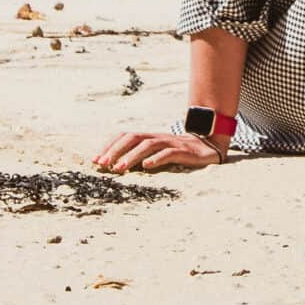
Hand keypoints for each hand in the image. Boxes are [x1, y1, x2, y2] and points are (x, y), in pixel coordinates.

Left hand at [92, 129, 225, 173]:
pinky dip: (156, 159)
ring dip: (131, 156)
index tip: (95, 160)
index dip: (109, 146)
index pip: (125, 136)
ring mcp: (170, 143)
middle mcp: (157, 137)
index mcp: (149, 137)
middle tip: (102, 164)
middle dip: (115, 151)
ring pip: (148, 145)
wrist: (208, 147)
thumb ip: (140, 157)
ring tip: (119, 168)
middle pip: (133, 138)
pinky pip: (168, 153)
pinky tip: (146, 167)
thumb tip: (115, 166)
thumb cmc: (179, 153)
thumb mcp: (157, 153)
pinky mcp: (183, 151)